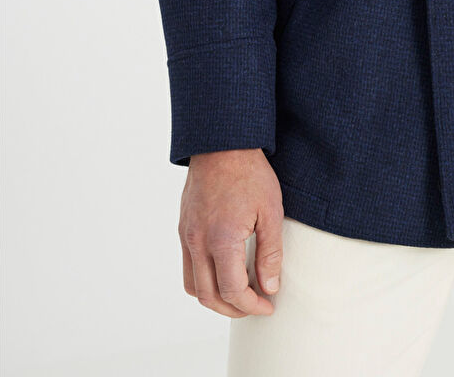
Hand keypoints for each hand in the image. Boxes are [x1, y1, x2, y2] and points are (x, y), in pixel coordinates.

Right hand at [178, 148, 283, 315]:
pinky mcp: (183, 227)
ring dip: (214, 298)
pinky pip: (187, 266)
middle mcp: (198, 241)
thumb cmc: (249, 172)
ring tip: (238, 295)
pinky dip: (203, 279)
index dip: (252, 305)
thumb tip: (269, 287)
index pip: (233, 291)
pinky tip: (222, 271)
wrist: (222, 143)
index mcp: (221, 240)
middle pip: (209, 296)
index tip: (267, 305)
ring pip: (193, 286)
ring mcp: (186, 235)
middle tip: (255, 306)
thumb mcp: (270, 212)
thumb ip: (270, 254)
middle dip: (233, 309)